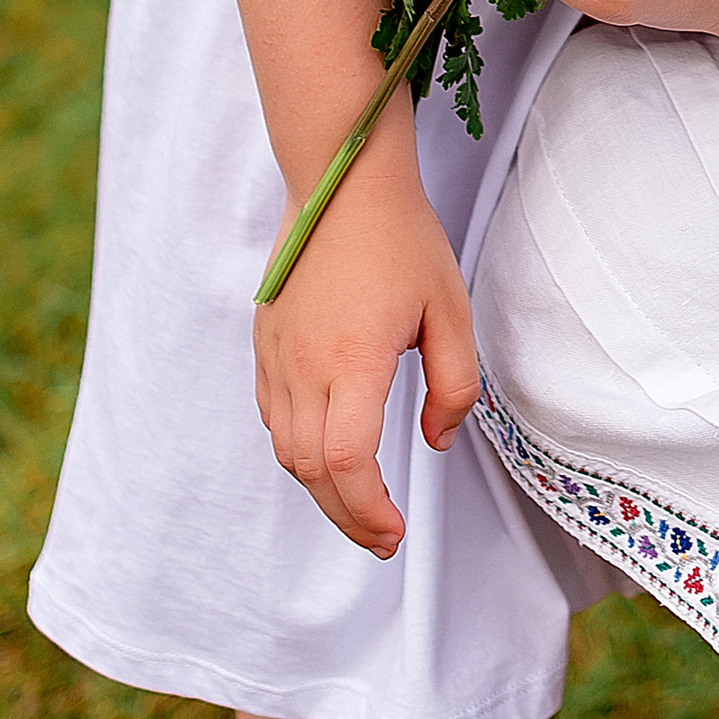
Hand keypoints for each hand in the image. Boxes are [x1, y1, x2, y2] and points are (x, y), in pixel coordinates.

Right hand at [253, 135, 477, 558]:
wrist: (340, 180)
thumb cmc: (402, 239)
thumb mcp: (450, 309)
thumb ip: (454, 386)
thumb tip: (434, 443)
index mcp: (352, 359)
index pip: (347, 461)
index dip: (368, 509)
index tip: (395, 532)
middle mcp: (303, 365)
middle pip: (312, 470)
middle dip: (347, 516)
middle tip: (382, 537)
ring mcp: (276, 355)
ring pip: (285, 449)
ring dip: (321, 488)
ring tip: (360, 504)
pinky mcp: (264, 342)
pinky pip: (272, 415)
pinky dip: (298, 449)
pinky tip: (328, 453)